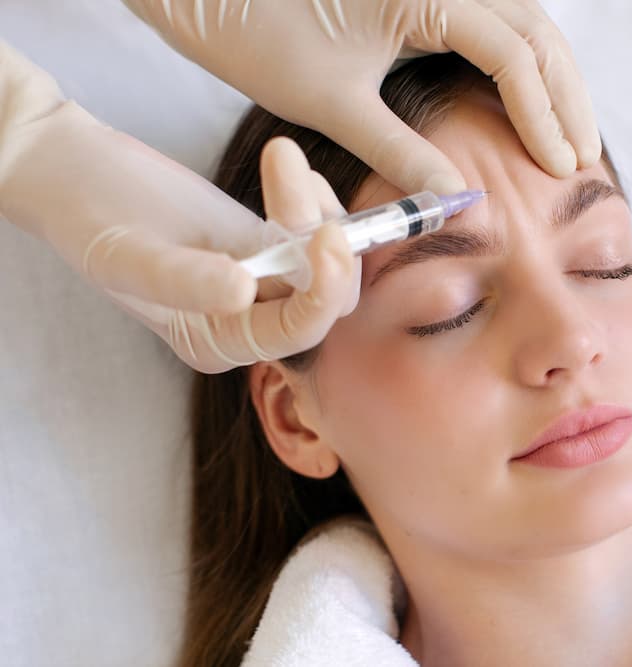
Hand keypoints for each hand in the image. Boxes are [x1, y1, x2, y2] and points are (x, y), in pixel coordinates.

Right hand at [0, 43, 357, 372]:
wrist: (77, 171)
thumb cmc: (92, 220)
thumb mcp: (128, 256)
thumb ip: (182, 281)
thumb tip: (242, 292)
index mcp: (219, 344)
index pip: (293, 332)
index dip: (320, 292)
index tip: (324, 234)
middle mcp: (248, 320)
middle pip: (326, 300)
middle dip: (329, 245)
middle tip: (306, 181)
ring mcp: (262, 279)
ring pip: (326, 261)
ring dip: (317, 209)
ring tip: (280, 157)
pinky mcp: (265, 240)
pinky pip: (313, 230)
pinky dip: (311, 196)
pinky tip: (284, 162)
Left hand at [122, 0, 601, 193]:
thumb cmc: (255, 33)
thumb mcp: (332, 102)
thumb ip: (402, 151)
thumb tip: (459, 199)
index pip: (514, 54)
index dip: (545, 116)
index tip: (563, 169)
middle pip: (536, 29)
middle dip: (566, 95)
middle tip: (583, 156)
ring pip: (522, 20)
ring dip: (550, 76)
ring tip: (568, 135)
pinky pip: (492, 20)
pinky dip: (518, 63)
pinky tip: (526, 101)